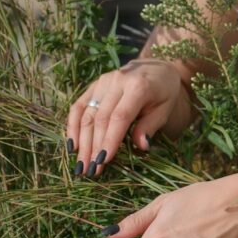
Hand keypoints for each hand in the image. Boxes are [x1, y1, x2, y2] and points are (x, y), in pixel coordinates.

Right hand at [67, 58, 190, 176]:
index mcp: (138, 86)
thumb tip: (140, 146)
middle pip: (100, 117)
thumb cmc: (164, 92)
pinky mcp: (94, 84)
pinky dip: (72, 125)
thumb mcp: (165, 109)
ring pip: (87, 113)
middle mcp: (117, 81)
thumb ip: (151, 126)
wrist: (157, 67)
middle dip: (93, 146)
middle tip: (90, 170)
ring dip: (82, 141)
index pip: (120, 117)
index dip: (110, 139)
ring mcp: (103, 81)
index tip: (103, 161)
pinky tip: (72, 145)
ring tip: (80, 164)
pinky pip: (79, 105)